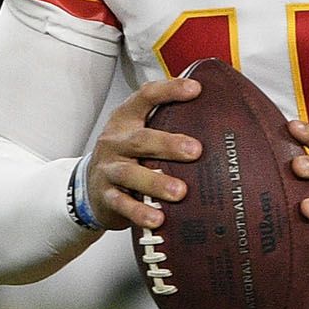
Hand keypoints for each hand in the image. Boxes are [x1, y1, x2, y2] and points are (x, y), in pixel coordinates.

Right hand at [83, 77, 203, 229]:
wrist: (91, 186)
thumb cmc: (128, 154)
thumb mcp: (141, 131)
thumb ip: (168, 121)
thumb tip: (217, 113)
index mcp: (127, 118)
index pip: (146, 97)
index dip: (169, 91)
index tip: (196, 89)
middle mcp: (115, 141)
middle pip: (141, 139)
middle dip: (168, 144)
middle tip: (196, 150)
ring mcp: (108, 168)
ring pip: (129, 174)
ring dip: (156, 182)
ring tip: (180, 192)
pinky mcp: (106, 195)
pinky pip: (122, 204)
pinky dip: (139, 212)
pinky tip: (157, 219)